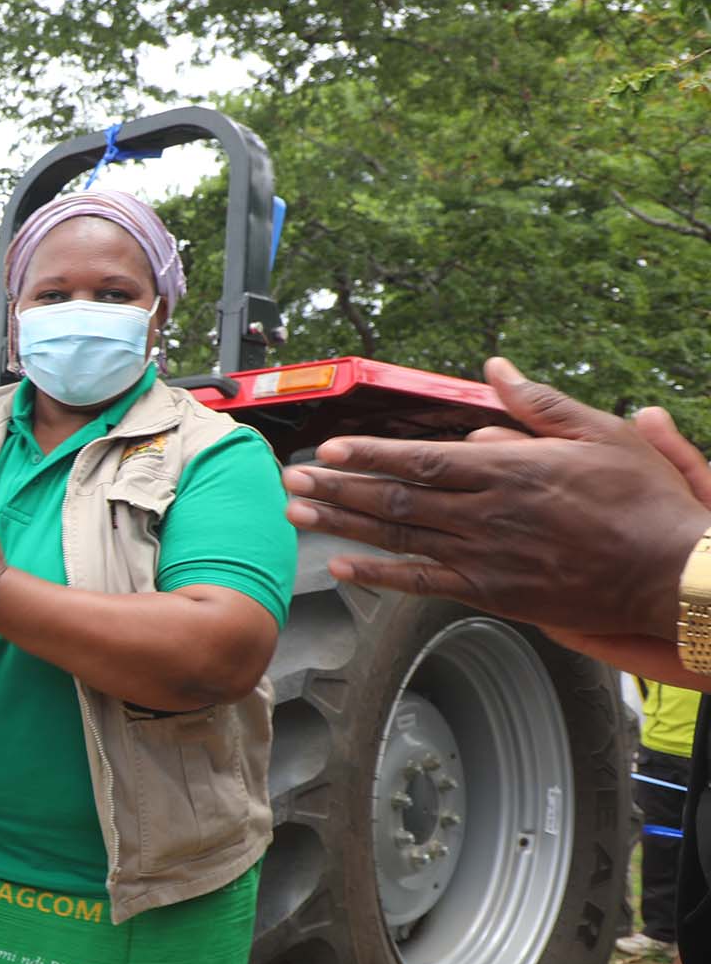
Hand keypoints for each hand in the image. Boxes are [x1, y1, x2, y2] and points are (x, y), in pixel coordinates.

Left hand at [281, 358, 710, 637]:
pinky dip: (379, 575)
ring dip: (342, 526)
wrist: (672, 573)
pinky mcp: (493, 592)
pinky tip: (344, 567)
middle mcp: (489, 514)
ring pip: (399, 538)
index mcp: (511, 470)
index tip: (329, 449)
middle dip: (337, 488)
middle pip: (395, 498)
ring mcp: (487, 557)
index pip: (422, 460)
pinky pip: (424, 582)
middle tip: (292, 480)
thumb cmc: (642, 501)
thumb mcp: (601, 434)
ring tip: (299, 515)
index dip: (368, 455)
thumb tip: (496, 371)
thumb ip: (539, 404)